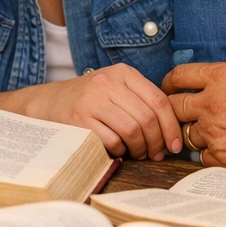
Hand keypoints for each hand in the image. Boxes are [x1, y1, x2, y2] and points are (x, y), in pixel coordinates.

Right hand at [24, 64, 182, 159]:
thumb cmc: (92, 100)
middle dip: (157, 142)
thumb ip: (142, 101)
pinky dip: (120, 151)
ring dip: (140, 149)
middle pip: (148, 118)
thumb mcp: (116, 88)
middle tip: (156, 153)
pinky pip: (112, 141)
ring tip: (138, 153)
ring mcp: (92, 100)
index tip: (175, 145)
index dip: (171, 126)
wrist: (50, 102)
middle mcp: (107, 82)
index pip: (159, 100)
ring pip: (132, 130)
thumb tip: (172, 131)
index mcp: (123, 72)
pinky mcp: (80, 120)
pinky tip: (119, 150)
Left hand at [162, 56, 225, 172]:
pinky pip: (202, 155)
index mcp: (221, 77)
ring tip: (206, 132)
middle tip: (176, 111)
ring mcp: (215, 131)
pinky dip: (209, 152)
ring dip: (193, 132)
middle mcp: (212, 103)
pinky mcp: (223, 156)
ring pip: (186, 132)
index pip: (179, 76)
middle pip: (173, 105)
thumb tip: (221, 68)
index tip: (170, 86)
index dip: (170, 81)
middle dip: (172, 107)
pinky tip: (222, 148)